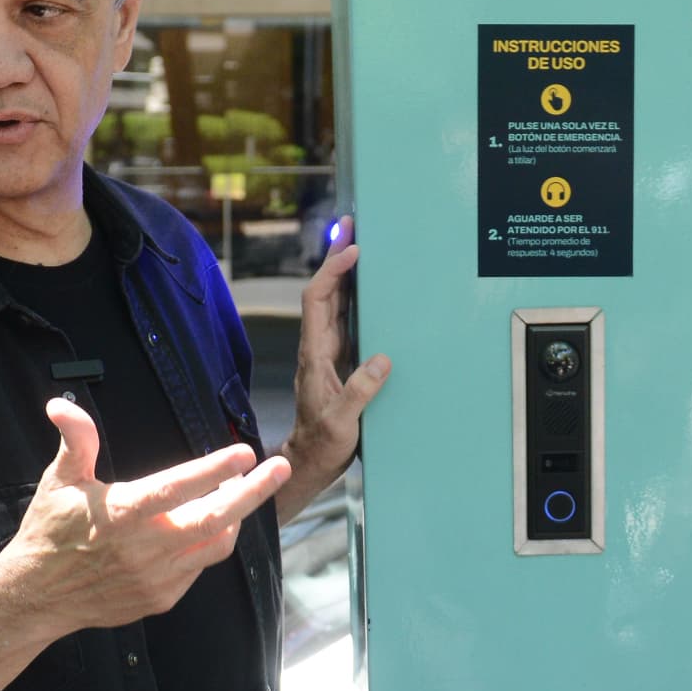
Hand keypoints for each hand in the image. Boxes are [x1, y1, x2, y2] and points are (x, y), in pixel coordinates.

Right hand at [0, 398, 289, 635]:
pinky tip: (206, 526)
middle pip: (216, 518)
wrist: (36, 597)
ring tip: (239, 493)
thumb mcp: (58, 481)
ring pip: (216, 545)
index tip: (245, 453)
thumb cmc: (49, 533)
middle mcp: (146, 548)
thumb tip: (63, 405)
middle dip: (254, 492)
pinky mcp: (162, 598)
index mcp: (123, 513)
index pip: (178, 487)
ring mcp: (158, 578)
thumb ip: (76, 441)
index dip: (215, 470)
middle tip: (280, 468)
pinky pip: (199, 567)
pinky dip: (209, 543)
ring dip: (234, 517)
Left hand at [278, 239, 391, 521]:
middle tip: (353, 228)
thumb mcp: (341, 422)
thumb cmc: (321, 444)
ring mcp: (327, 354)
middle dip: (337, 258)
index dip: (332, 272)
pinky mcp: (338, 363)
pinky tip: (369, 291)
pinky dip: (355, 299)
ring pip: (334, 304)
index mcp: (315, 355)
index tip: (351, 250)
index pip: (318, 301)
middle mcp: (318, 348)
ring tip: (362, 248)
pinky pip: (345, 322)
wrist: (309, 462)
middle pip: (324, 293)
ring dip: (345, 275)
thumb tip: (382, 360)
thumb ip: (360, 391)